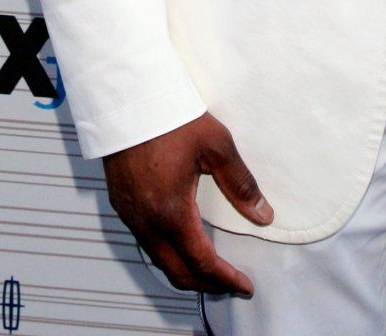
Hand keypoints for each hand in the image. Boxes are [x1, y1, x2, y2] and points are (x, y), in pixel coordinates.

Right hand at [103, 112, 273, 295]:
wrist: (128, 99)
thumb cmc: (171, 118)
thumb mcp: (216, 145)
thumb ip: (240, 183)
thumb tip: (263, 214)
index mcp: (171, 212)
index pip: (202, 262)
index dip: (226, 279)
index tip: (245, 286)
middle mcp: (146, 222)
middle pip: (178, 272)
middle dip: (207, 285)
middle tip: (231, 284)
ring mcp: (130, 215)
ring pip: (160, 261)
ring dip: (187, 271)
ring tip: (212, 269)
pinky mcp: (121, 204)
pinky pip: (146, 243)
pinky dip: (168, 254)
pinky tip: (182, 242)